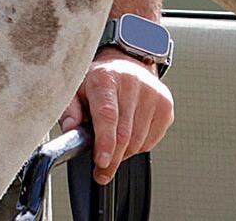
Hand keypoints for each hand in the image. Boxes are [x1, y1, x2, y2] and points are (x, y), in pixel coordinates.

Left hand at [54, 54, 172, 179]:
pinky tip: (127, 135)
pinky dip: (138, 146)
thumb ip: (69, 109)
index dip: (105, 142)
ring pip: (138, 141)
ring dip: (124, 153)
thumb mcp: (76, 88)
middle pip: (124, 133)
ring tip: (111, 147)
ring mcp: (152, 95)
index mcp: (105, 78)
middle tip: (101, 171)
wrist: (126, 63)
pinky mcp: (165, 106)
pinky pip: (151, 140)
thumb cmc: (98, 80)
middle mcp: (131, 83)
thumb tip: (71, 129)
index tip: (101, 162)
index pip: (107, 115)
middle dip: (112, 159)